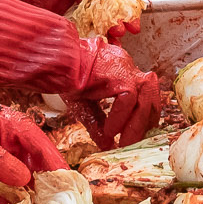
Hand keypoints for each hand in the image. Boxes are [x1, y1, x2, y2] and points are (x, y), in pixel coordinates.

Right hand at [0, 0, 164, 147]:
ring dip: (137, 122)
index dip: (142, 119)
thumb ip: (97, 123)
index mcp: (123, 72)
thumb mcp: (83, 105)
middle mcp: (128, 67)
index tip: (131, 138)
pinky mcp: (116, 72)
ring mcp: (124, 67)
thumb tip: (108, 145)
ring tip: (126, 141)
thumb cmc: (64, 76)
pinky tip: (110, 131)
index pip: (144, 96)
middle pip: (151, 96)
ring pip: (145, 96)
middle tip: (132, 143)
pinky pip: (127, 97)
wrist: (52, 59)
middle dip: (144, 122)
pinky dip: (120, 116)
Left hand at [0, 94, 65, 188]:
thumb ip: (0, 162)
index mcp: (12, 125)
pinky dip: (3, 194)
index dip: (57, 167)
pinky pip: (0, 179)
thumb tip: (25, 179)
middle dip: (41, 185)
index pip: (43, 147)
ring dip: (21, 193)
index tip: (68, 187)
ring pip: (17, 173)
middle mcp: (9, 136)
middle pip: (33, 162)